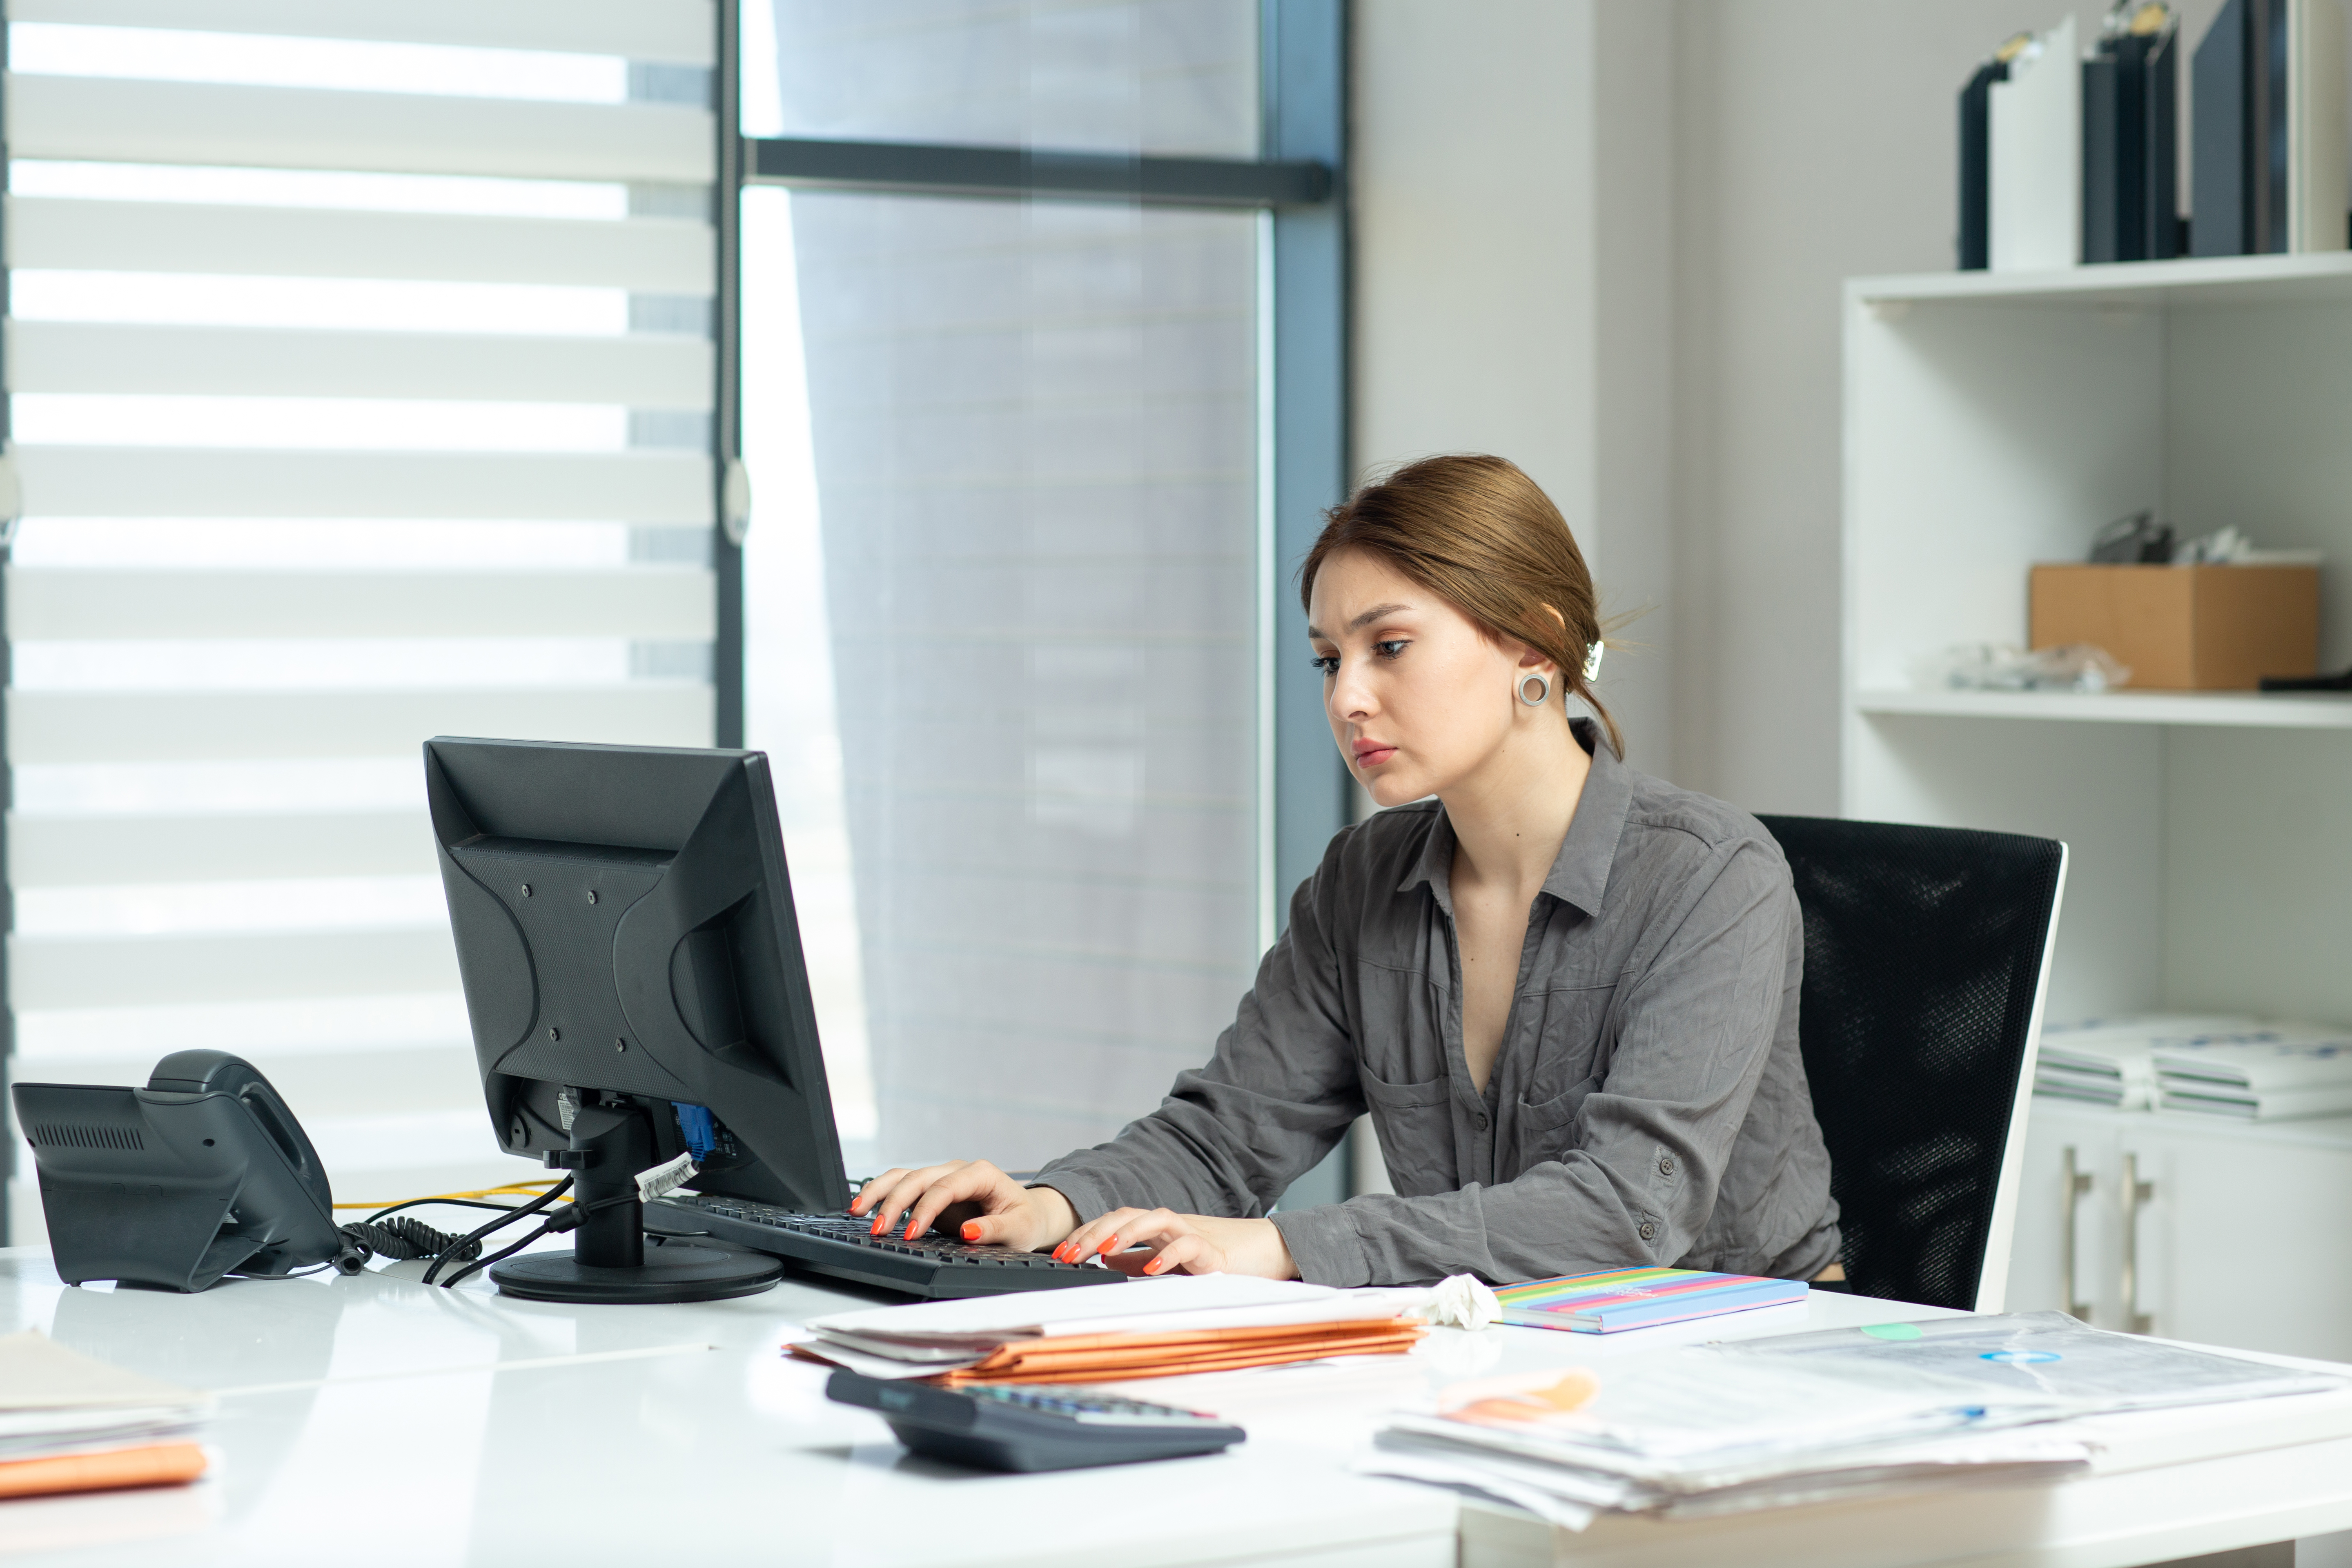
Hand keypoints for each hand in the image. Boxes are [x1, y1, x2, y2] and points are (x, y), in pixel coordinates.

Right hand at [848, 1160, 1077, 1252]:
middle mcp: (958, 1170)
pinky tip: (865, 1208)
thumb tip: (968, 1232)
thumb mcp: (1019, 1229)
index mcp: (981, 1174)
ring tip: (857, 1212)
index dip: (926, 1209)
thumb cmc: (1024, 1219)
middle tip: (879, 1230)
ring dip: (880, 1192)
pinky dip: (882, 1194)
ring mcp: (943, 1178)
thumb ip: (995, 1230)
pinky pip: (903, 1186)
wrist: (1026, 1213)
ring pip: (904, 1176)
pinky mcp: (932, 1190)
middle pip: (918, 1178)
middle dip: (895, 1202)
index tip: (912, 1233)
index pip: (946, 1187)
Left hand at [1051, 1207, 1299, 1279]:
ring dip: (1124, 1233)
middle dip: (1093, 1232)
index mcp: (1156, 1230)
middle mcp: (1170, 1226)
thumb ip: (1138, 1261)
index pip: (1114, 1222)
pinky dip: (1169, 1255)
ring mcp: (1192, 1233)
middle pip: (1126, 1215)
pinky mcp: (1213, 1251)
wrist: (1267, 1250)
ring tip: (1101, 1250)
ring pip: (1154, 1219)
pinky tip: (1151, 1269)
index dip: (1086, 1234)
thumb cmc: (1218, 1257)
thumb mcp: (1167, 1262)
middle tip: (1068, 1254)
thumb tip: (1104, 1261)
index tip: (1061, 1253)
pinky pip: (1188, 1245)